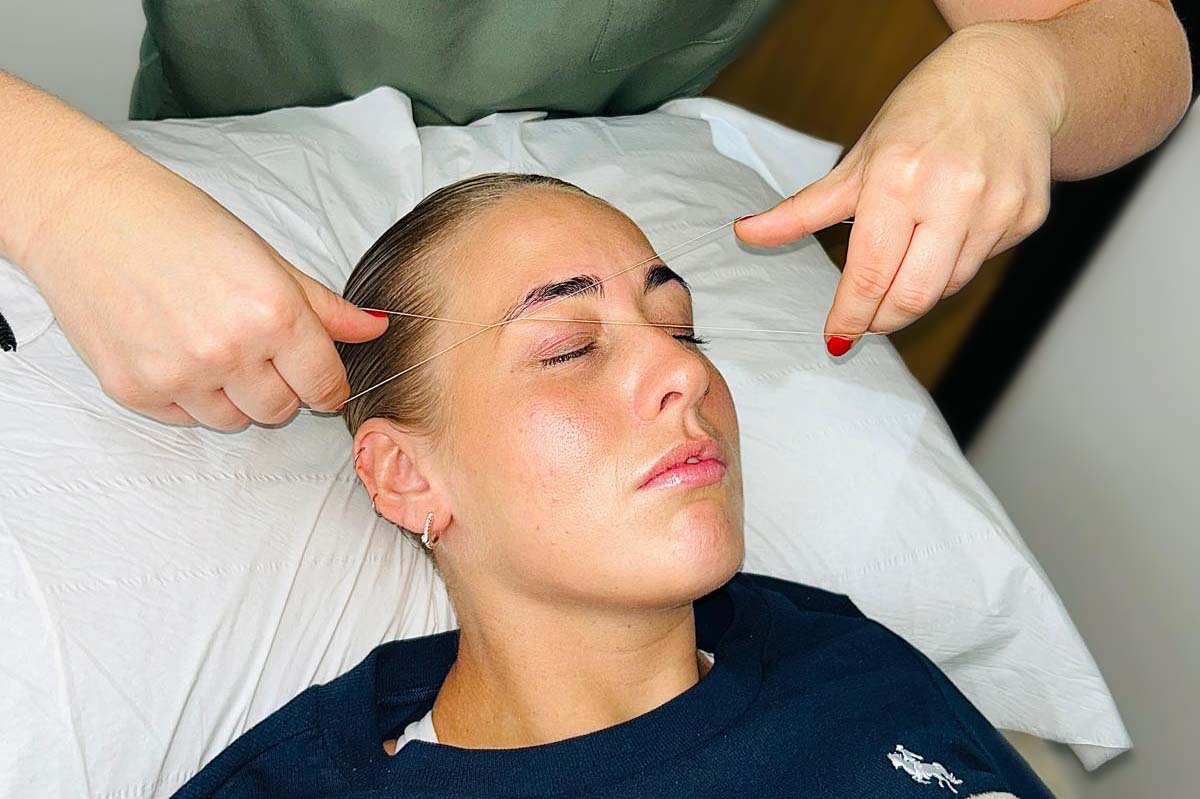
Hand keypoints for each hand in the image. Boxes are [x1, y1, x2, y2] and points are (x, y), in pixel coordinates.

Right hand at [21, 151, 387, 428]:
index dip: (327, 385)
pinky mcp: (135, 390)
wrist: (83, 211)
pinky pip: (186, 419)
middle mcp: (229, 351)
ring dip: (234, 395)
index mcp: (272, 313)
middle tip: (255, 348)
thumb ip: (324, 305)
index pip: (325, 385)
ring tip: (210, 343)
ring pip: (234, 420)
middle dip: (279, 386)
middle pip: (280, 410)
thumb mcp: (264, 257)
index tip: (320, 379)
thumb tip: (375, 328)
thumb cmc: (175, 222)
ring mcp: (179, 375)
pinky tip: (174, 349)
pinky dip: (189, 396)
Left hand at [735, 25, 1062, 355]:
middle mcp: (953, 194)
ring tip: (906, 258)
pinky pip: (979, 265)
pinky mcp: (1029, 216)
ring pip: (947, 287)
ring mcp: (998, 207)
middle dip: (881, 319)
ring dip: (915, 290)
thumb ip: (803, 209)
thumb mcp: (859, 159)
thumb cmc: (923, 116)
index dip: (850, 315)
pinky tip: (948, 229)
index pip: (870, 272)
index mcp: (900, 177)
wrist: (1007, 77)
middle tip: (864, 321)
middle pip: (912, 297)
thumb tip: (745, 233)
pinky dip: (953, 263)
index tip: (836, 337)